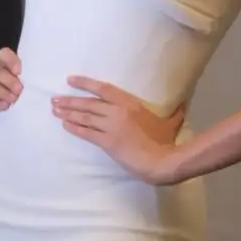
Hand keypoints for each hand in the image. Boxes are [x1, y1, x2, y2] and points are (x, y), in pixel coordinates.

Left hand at [52, 76, 184, 182]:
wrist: (160, 161)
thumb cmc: (165, 141)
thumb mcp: (172, 122)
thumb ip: (176, 111)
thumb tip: (185, 101)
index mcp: (130, 104)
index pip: (103, 89)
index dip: (85, 83)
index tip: (70, 80)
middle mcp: (117, 112)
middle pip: (88, 103)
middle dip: (70, 100)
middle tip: (55, 99)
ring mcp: (110, 127)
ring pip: (84, 117)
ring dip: (68, 113)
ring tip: (55, 109)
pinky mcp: (107, 142)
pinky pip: (86, 133)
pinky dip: (74, 128)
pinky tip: (65, 124)